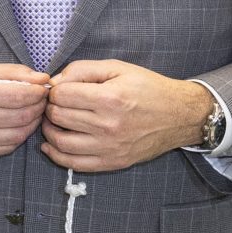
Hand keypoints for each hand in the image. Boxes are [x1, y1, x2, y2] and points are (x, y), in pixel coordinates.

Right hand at [0, 62, 49, 159]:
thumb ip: (11, 72)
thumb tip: (42, 78)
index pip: (20, 95)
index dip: (38, 92)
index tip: (42, 88)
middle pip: (23, 116)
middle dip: (39, 106)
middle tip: (40, 99)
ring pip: (19, 134)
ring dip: (32, 123)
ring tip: (31, 112)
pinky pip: (7, 147)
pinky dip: (19, 136)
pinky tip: (16, 125)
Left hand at [42, 59, 215, 173]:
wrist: (182, 115)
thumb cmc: (149, 88)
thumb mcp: (118, 68)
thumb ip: (82, 70)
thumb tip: (53, 82)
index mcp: (110, 98)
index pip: (61, 95)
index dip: (55, 90)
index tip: (60, 90)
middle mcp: (109, 125)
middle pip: (58, 117)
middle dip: (51, 108)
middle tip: (57, 104)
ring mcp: (111, 147)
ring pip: (61, 142)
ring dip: (49, 130)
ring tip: (54, 121)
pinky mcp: (114, 162)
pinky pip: (75, 164)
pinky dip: (56, 155)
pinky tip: (51, 145)